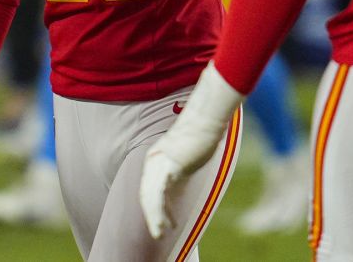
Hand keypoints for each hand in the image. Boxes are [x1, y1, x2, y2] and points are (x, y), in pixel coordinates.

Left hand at [138, 64, 242, 238]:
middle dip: (151, 214)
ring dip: (154, 217)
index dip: (154, 204)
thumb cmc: (202, 131)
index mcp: (157, 156)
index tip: (164, 219)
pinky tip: (163, 222)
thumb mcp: (190, 150)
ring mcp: (159, 162)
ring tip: (160, 232)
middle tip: (159, 231)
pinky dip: (159, 210)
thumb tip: (187, 170)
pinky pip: (158, 193)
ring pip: (150, 196)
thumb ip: (184, 162)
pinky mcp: (168, 165)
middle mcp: (154, 160)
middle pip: (147, 192)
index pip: (150, 185)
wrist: (205, 118)